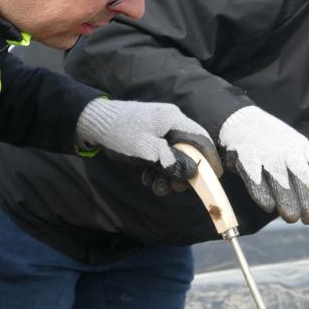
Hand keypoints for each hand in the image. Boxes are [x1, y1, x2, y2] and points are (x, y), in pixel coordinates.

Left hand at [76, 98, 221, 194]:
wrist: (92, 123)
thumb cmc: (121, 133)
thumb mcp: (147, 150)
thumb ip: (171, 162)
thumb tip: (192, 173)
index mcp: (174, 119)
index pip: (200, 138)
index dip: (210, 158)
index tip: (215, 177)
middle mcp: (170, 123)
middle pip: (187, 151)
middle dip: (183, 172)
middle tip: (176, 188)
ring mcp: (159, 131)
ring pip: (173, 156)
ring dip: (168, 175)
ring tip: (157, 188)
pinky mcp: (149, 139)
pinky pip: (160, 156)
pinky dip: (157, 169)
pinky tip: (148, 180)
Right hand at [218, 106, 308, 223]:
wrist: (243, 121)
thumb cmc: (274, 142)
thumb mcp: (297, 147)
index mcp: (303, 150)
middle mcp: (288, 153)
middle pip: (304, 181)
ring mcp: (268, 156)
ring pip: (282, 184)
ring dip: (288, 204)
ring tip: (291, 217)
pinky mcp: (247, 161)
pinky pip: (257, 183)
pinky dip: (263, 196)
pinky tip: (269, 206)